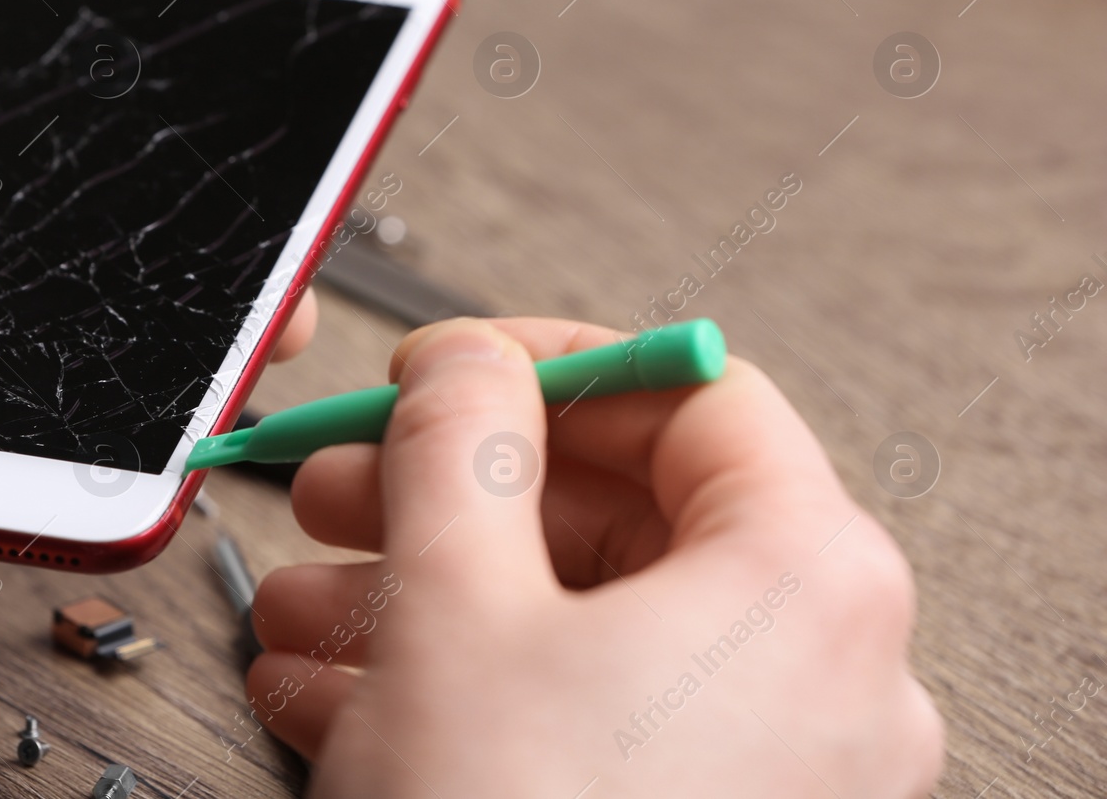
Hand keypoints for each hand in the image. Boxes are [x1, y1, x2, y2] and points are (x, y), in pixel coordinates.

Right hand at [248, 318, 942, 796]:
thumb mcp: (456, 606)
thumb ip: (458, 444)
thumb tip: (461, 364)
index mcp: (805, 584)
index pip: (693, 399)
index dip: (551, 364)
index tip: (452, 367)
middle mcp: (816, 678)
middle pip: (620, 516)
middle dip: (452, 493)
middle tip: (349, 478)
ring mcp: (762, 770)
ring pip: (577, 626)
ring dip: (424, 594)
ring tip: (306, 596)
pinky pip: (575, 719)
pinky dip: (457, 685)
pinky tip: (337, 689)